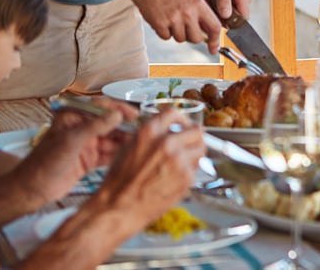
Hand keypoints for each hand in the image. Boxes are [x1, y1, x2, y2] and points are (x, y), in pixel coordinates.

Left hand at [12, 97, 135, 204]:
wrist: (32, 190)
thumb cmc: (44, 162)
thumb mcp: (71, 141)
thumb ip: (95, 126)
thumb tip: (117, 114)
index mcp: (74, 117)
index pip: (101, 107)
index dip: (119, 109)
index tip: (135, 115)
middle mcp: (82, 128)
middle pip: (110, 123)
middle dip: (126, 127)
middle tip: (144, 131)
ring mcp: (87, 144)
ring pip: (112, 139)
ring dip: (125, 141)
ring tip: (142, 144)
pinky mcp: (90, 160)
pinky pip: (109, 154)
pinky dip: (120, 154)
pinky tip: (131, 155)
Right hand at [91, 108, 204, 227]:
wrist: (119, 206)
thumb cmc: (119, 181)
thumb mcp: (128, 147)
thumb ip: (150, 135)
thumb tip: (165, 131)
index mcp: (150, 132)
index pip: (174, 113)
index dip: (181, 119)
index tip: (183, 124)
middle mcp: (167, 143)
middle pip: (195, 130)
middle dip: (193, 136)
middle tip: (190, 142)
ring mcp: (179, 160)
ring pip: (200, 149)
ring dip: (194, 153)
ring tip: (185, 160)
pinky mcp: (186, 177)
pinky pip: (196, 168)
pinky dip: (190, 170)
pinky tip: (178, 176)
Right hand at [133, 0, 222, 48]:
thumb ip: (200, 14)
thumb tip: (208, 32)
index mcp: (198, 4)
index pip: (214, 27)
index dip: (215, 40)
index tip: (213, 49)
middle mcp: (188, 12)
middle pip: (197, 38)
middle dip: (191, 36)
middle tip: (183, 26)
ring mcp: (174, 19)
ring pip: (181, 39)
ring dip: (176, 33)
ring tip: (171, 19)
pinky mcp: (161, 24)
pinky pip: (166, 37)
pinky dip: (164, 32)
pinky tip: (162, 19)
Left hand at [203, 0, 250, 22]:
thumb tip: (227, 15)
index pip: (242, 19)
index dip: (229, 23)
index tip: (215, 15)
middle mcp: (244, 0)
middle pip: (232, 19)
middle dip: (218, 13)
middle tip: (209, 0)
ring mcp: (239, 2)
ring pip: (226, 16)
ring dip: (214, 9)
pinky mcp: (233, 3)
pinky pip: (223, 11)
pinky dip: (214, 6)